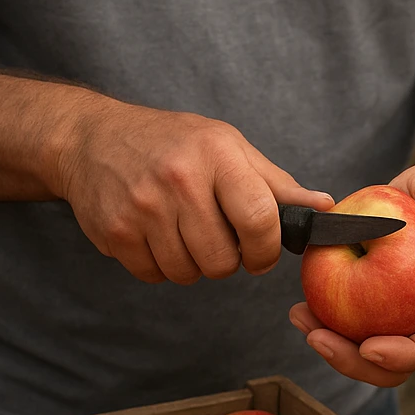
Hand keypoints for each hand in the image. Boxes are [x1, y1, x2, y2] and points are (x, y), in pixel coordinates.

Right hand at [57, 98, 332, 283]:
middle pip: (223, 261)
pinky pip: (155, 276)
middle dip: (226, 260)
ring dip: (192, 264)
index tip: (260, 252)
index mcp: (217, 155)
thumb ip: (275, 184)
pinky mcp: (115, 232)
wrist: (89, 138)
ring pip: (190, 274)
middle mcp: (180, 179)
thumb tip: (325, 208)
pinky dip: (160, 265)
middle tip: (215, 236)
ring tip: (182, 231)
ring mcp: (143, 207)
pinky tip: (154, 234)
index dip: (266, 251)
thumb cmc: (172, 143)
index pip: (260, 221)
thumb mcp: (227, 147)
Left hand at [289, 163, 414, 386]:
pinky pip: (355, 329)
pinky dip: (327, 324)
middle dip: (358, 363)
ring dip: (335, 348)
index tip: (369, 347)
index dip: (405, 355)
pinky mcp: (380, 310)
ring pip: (372, 354)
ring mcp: (407, 318)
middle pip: (401, 365)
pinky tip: (302, 309)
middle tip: (320, 340)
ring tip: (302, 320)